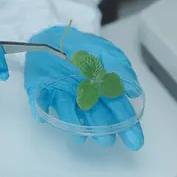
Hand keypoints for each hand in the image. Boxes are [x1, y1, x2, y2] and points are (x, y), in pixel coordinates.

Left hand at [24, 26, 143, 149]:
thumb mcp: (107, 53)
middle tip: (106, 140)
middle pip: (96, 116)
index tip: (135, 142)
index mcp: (101, 89)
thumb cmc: (83, 46)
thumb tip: (135, 93)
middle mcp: (84, 96)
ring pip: (71, 113)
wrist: (53, 35)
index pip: (118, 109)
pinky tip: (44, 118)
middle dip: (102, 129)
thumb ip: (120, 70)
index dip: (127, 125)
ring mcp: (63, 95)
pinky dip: (41, 111)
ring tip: (81, 135)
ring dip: (76, 125)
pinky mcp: (42, 92)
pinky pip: (41, 103)